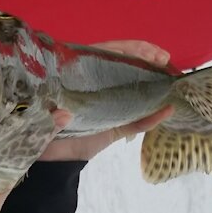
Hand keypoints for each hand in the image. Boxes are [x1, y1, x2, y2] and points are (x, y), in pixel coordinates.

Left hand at [39, 40, 175, 161]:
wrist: (46, 164)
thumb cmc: (40, 134)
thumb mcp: (39, 122)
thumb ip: (48, 118)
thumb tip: (63, 114)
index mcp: (76, 77)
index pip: (102, 53)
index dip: (126, 48)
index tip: (144, 50)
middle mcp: (96, 87)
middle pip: (124, 66)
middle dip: (145, 59)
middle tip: (164, 58)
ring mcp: (108, 106)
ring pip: (134, 89)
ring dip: (154, 82)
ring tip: (172, 76)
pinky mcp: (115, 128)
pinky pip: (136, 122)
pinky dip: (151, 118)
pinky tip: (167, 110)